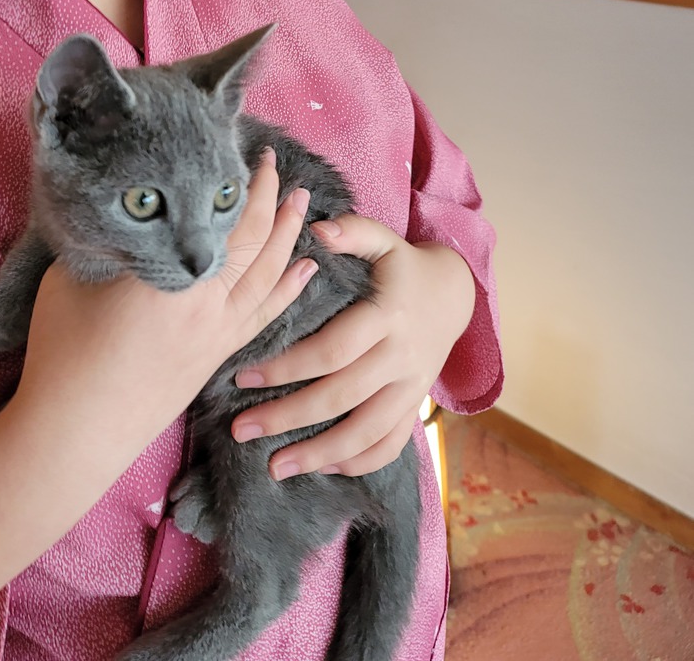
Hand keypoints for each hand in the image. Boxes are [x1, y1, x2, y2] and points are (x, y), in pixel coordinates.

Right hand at [13, 150, 317, 455]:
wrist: (76, 432)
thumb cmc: (64, 351)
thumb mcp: (73, 274)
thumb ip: (108, 238)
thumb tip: (126, 211)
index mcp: (174, 275)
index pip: (218, 216)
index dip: (235, 180)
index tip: (241, 148)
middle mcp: (207, 301)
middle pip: (252, 239)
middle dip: (269, 197)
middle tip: (277, 161)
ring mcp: (217, 332)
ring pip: (268, 275)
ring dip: (289, 235)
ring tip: (304, 200)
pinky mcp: (217, 357)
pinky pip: (265, 314)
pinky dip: (289, 287)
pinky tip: (305, 269)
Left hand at [229, 216, 475, 477]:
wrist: (456, 294)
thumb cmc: (404, 265)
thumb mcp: (384, 239)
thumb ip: (353, 232)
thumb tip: (317, 229)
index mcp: (386, 317)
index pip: (333, 350)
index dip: (288, 367)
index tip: (244, 377)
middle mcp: (401, 357)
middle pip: (341, 397)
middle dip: (288, 417)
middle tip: (241, 429)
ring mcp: (412, 387)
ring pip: (366, 432)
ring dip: (318, 454)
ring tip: (273, 468)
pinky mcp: (416, 404)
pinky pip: (391, 444)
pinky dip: (358, 462)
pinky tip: (321, 468)